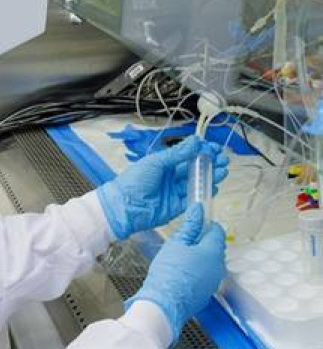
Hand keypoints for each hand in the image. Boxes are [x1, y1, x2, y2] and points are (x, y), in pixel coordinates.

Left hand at [97, 135, 228, 239]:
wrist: (123, 207)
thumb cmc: (134, 181)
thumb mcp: (156, 162)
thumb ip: (177, 153)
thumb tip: (196, 140)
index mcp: (164, 163)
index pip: (187, 155)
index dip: (201, 151)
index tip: (214, 148)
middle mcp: (170, 177)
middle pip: (194, 168)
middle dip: (210, 163)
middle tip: (224, 159)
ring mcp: (174, 192)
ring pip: (196, 182)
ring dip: (210, 176)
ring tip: (223, 170)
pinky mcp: (176, 207)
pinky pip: (193, 199)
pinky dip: (204, 193)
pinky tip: (214, 186)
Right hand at [127, 204, 225, 343]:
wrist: (163, 304)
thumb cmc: (168, 273)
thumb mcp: (176, 244)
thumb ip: (190, 226)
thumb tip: (198, 211)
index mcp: (213, 251)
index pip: (217, 231)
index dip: (207, 225)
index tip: (195, 224)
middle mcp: (218, 267)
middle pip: (215, 247)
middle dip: (202, 242)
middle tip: (183, 242)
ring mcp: (213, 282)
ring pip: (210, 263)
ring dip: (199, 258)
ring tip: (179, 259)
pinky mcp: (206, 294)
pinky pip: (205, 277)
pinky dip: (197, 273)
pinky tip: (181, 274)